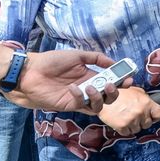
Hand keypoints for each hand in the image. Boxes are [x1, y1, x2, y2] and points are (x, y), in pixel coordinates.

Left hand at [5, 49, 120, 113]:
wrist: (30, 72)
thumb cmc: (52, 61)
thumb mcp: (77, 55)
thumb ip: (97, 58)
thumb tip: (114, 63)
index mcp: (91, 75)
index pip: (111, 81)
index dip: (122, 82)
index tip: (129, 79)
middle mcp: (88, 88)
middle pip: (109, 97)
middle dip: (115, 92)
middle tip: (113, 85)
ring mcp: (79, 98)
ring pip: (98, 105)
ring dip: (100, 97)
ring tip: (93, 87)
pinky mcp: (69, 105)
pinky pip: (81, 105)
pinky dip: (80, 96)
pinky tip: (73, 88)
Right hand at [97, 86, 159, 135]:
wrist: (102, 99)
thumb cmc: (118, 94)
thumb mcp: (135, 91)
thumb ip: (144, 98)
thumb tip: (150, 103)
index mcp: (146, 102)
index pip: (159, 113)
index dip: (155, 116)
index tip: (151, 117)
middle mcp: (141, 111)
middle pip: (148, 124)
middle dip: (142, 122)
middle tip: (134, 117)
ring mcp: (132, 120)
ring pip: (137, 129)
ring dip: (132, 126)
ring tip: (126, 119)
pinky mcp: (122, 126)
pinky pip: (128, 133)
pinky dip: (125, 130)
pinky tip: (121, 123)